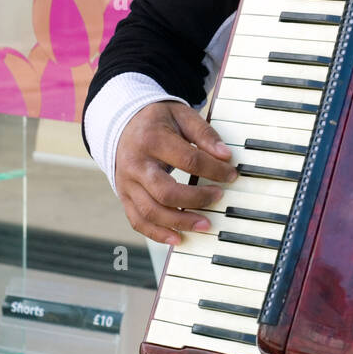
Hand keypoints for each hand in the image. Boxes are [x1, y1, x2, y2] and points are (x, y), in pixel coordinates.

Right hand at [115, 101, 237, 244]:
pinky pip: (138, 221)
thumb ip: (204, 133)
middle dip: (196, 200)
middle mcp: (136, 165)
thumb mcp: (181, 116)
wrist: (121, 123)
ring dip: (179, 222)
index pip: (188, 160)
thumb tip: (225, 155)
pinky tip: (178, 238)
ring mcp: (127, 183)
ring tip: (205, 225)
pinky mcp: (124, 196)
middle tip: (219, 197)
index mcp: (152, 140)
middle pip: (166, 192)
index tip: (231, 175)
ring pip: (150, 212)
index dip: (214, 170)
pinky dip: (157, 234)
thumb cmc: (157, 120)